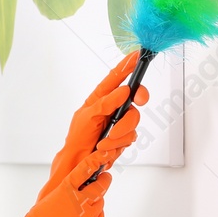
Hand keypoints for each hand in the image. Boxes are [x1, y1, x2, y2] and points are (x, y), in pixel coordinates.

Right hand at [22, 147, 116, 216]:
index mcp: (65, 191)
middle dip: (104, 181)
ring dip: (94, 203)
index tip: (102, 156)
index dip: (95, 161)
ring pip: (99, 204)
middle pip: (100, 187)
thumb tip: (74, 193)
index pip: (84, 170)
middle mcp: (80, 202)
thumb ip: (63, 195)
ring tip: (83, 210)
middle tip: (105, 179)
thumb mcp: (46, 203)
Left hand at [40, 49, 149, 199]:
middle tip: (139, 100)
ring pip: (133, 121)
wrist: (78, 161)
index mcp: (102, 97)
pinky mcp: (123, 137)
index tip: (137, 55)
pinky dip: (117, 144)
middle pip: (135, 98)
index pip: (116, 78)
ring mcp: (120, 122)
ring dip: (120, 132)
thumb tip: (123, 91)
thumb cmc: (78, 136)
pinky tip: (105, 148)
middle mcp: (114, 108)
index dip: (127, 66)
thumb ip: (105, 103)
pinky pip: (130, 137)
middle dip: (138, 99)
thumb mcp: (87, 116)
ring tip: (104, 140)